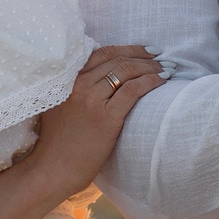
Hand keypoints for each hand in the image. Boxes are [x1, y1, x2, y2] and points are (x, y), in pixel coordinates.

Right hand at [28, 45, 165, 196]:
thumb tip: (104, 78)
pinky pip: (133, 90)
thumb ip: (76, 89)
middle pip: (118, 60)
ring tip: (166, 69)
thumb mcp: (60, 105)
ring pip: (127, 71)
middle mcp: (79, 85)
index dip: (128, 49)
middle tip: (162, 58)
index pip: (103, 53)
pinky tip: (162, 81)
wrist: (52, 169)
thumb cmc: (58, 142)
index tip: (145, 51)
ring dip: (151, 68)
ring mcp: (92, 100)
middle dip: (144, 56)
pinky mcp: (106, 118)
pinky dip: (151, 82)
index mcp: (68, 80)